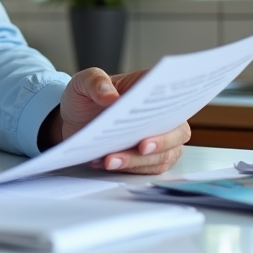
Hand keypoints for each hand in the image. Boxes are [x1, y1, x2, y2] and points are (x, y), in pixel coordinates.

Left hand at [43, 68, 189, 174]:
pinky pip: (149, 169)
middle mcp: (161, 115)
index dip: (175, 109)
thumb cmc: (85, 98)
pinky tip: (105, 163)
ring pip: (164, 156)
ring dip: (138, 161)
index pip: (175, 95)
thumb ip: (95, 83)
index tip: (159, 120)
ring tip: (110, 160)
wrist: (74, 121)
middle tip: (141, 148)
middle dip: (161, 143)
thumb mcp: (83, 82)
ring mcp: (159, 138)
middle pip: (178, 132)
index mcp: (151, 88)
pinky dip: (129, 170)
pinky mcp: (148, 158)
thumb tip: (110, 96)